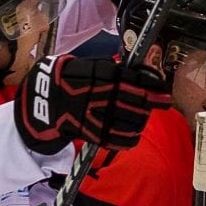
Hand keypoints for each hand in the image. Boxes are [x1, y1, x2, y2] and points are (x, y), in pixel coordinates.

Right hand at [15, 55, 169, 154]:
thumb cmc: (67, 80)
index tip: (163, 90)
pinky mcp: (94, 135)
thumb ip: (110, 70)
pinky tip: (133, 133)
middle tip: (159, 102)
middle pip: (137, 101)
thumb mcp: (85, 66)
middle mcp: (100, 96)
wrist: (42, 102)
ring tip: (143, 117)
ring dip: (142, 119)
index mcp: (99, 76)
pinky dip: (131, 138)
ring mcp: (98, 117)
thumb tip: (137, 73)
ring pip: (132, 121)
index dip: (152, 86)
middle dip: (151, 103)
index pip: (134, 80)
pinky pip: (121, 140)